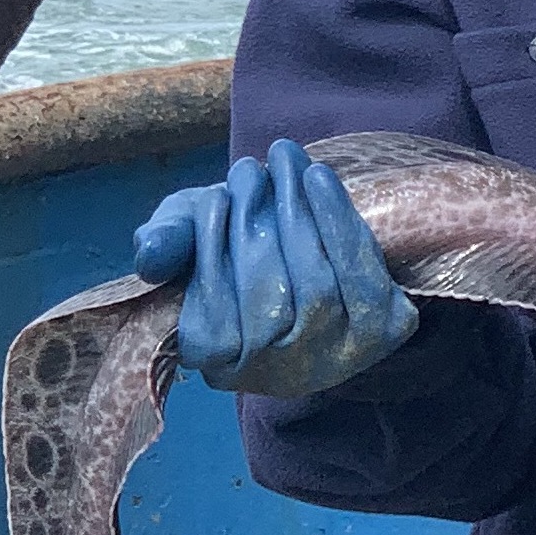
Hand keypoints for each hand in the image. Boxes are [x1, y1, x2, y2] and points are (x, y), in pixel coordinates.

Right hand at [132, 138, 416, 396]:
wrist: (322, 242)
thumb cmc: (246, 242)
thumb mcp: (195, 233)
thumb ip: (168, 240)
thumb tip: (151, 255)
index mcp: (217, 360)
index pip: (212, 316)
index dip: (214, 251)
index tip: (215, 196)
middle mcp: (276, 374)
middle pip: (267, 303)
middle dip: (255, 225)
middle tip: (249, 168)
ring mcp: (335, 360)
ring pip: (315, 291)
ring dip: (296, 216)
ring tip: (282, 160)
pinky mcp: (384, 334)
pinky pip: (363, 281)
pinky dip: (339, 224)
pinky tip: (318, 179)